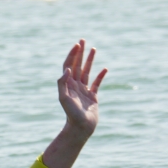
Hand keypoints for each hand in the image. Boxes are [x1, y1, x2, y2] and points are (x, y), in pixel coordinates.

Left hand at [42, 40, 105, 167]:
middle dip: (79, 53)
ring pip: (87, 72)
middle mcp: (75, 86)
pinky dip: (100, 76)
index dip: (72, 55)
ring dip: (89, 60)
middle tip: (82, 40)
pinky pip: (97, 83)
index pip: (69, 66)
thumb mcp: (64, 99)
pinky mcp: (92, 97)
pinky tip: (104, 69)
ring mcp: (84, 91)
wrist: (81, 128)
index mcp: (67, 85)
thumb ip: (63, 84)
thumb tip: (67, 69)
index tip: (77, 44)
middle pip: (77, 65)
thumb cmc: (71, 114)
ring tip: (93, 49)